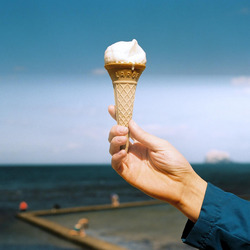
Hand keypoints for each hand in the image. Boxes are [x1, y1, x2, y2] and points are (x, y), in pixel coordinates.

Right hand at [108, 105, 206, 221]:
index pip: (127, 129)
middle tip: (123, 129)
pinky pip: (115, 164)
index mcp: (141, 142)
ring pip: (113, 149)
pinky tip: (122, 153)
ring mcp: (130, 162)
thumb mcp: (160, 145)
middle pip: (116, 137)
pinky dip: (115, 157)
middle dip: (115, 130)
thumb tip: (130, 122)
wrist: (180, 183)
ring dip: (114, 141)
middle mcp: (133, 151)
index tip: (112, 108)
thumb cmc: (174, 162)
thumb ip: (143, 136)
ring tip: (123, 138)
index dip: (118, 118)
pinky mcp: (128, 173)